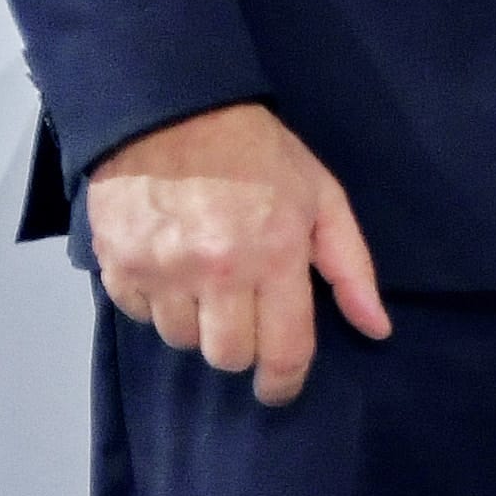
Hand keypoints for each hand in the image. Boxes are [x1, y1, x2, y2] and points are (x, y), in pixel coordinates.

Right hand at [82, 99, 391, 404]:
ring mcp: (163, 269)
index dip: (284, 382)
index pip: (284, 351)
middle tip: (242, 312)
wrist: (170, 108)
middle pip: (228, 357)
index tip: (278, 388)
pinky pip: (140, 315)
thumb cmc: (256, 152)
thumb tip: (376, 329)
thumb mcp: (321, 196)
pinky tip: (168, 266)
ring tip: (203, 280)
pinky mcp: (118, 264)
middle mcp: (218, 271)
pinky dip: (155, 302)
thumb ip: (350, 266)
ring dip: (196, 323)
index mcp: (275, 254)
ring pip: (181, 341)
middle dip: (240, 346)